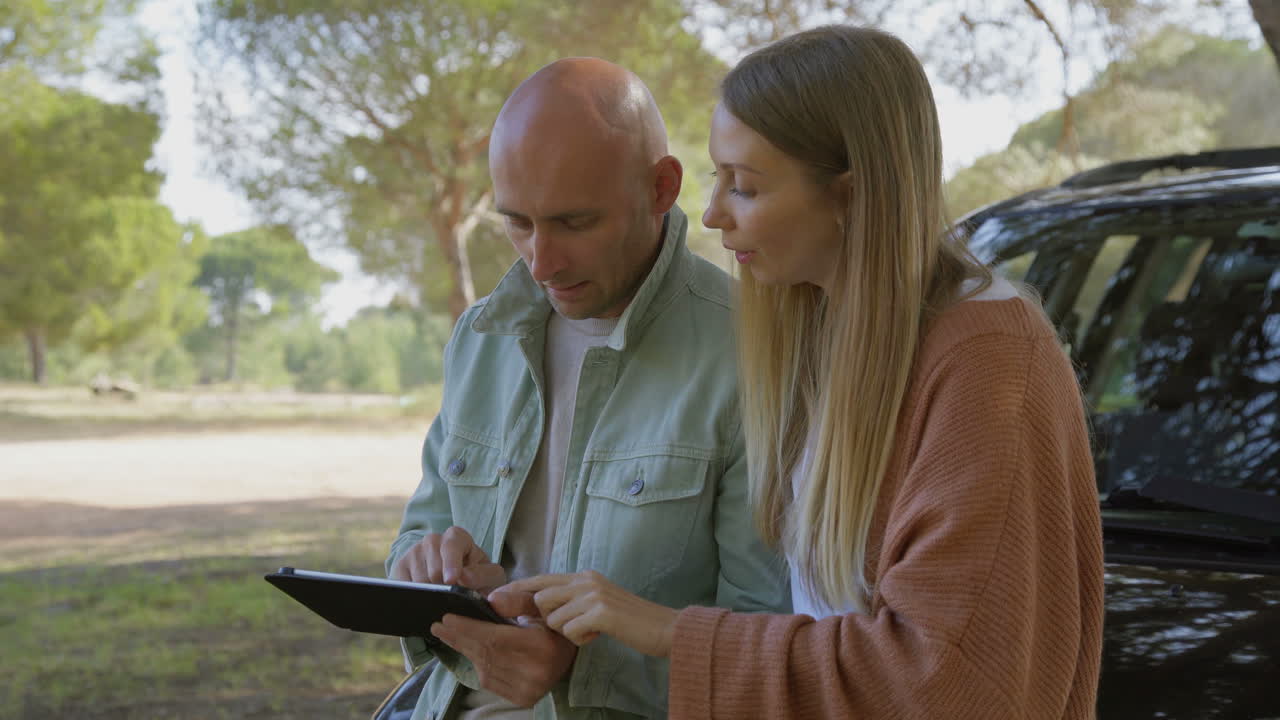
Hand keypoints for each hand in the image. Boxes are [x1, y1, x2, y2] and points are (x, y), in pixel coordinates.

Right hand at [392, 526, 505, 592]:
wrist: (455, 583)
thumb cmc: (477, 577)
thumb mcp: (490, 576)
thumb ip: (483, 575)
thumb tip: (464, 577)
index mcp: (457, 537)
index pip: (452, 545)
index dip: (451, 562)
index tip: (452, 580)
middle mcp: (433, 540)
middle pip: (434, 568)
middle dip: (443, 586)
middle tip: (452, 597)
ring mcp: (414, 552)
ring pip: (419, 580)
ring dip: (430, 594)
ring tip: (440, 598)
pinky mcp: (399, 567)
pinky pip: (403, 586)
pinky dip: (413, 596)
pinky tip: (424, 600)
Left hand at [429, 614, 576, 706]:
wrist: (573, 657)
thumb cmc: (554, 625)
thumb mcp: (543, 606)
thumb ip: (518, 600)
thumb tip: (491, 600)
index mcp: (542, 646)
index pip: (495, 638)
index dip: (468, 628)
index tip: (447, 618)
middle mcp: (536, 672)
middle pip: (486, 653)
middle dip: (459, 637)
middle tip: (438, 626)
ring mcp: (529, 689)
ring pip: (485, 667)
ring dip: (465, 650)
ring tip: (450, 635)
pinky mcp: (523, 698)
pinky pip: (490, 680)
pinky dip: (478, 664)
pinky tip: (472, 651)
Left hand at [497, 571, 677, 657]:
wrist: (664, 628)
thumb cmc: (631, 622)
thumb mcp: (598, 606)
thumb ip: (572, 602)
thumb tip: (537, 610)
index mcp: (585, 576)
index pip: (542, 579)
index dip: (518, 588)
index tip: (496, 597)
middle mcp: (587, 580)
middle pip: (541, 598)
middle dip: (546, 618)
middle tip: (571, 627)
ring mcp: (594, 594)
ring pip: (553, 618)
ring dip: (567, 632)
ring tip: (591, 631)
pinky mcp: (601, 612)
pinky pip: (570, 630)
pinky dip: (580, 639)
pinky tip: (598, 635)